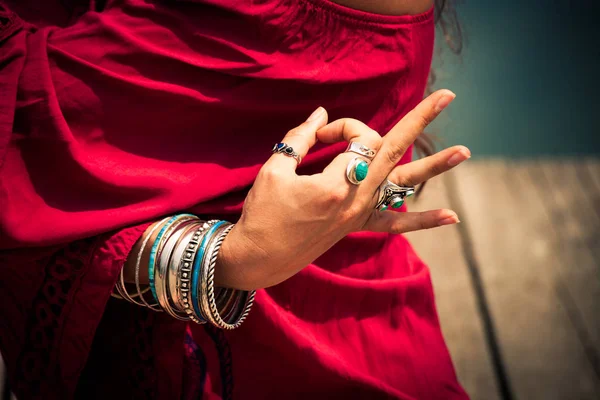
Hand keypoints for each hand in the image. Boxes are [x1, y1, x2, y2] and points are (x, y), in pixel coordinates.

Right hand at [216, 90, 468, 289]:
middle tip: (447, 95)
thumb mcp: (274, 169)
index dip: (340, 127)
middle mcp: (356, 199)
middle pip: (393, 150)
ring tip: (464, 152)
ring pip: (404, 185)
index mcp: (335, 184)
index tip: (318, 133)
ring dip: (434, 167)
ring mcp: (360, 215)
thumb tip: (320, 113)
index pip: (356, 139)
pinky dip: (423, 220)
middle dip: (419, 119)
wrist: (260, 257)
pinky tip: (452, 217)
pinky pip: (395, 224)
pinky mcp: (358, 227)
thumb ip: (300, 137)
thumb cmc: (262, 213)